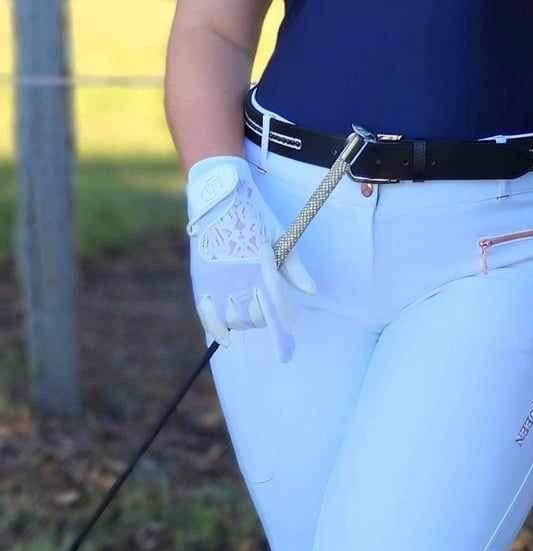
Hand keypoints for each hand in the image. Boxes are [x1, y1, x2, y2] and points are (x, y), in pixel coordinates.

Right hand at [186, 155, 315, 361]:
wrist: (219, 196)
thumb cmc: (255, 215)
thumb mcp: (280, 237)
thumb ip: (294, 268)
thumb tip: (312, 291)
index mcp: (263, 268)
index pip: (275, 311)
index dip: (283, 335)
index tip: (287, 354)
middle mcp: (240, 279)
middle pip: (256, 318)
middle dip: (265, 320)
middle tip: (267, 313)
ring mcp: (218, 281)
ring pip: (234, 320)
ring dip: (245, 322)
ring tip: (249, 314)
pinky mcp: (201, 281)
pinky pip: (207, 316)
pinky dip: (218, 330)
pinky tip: (227, 339)